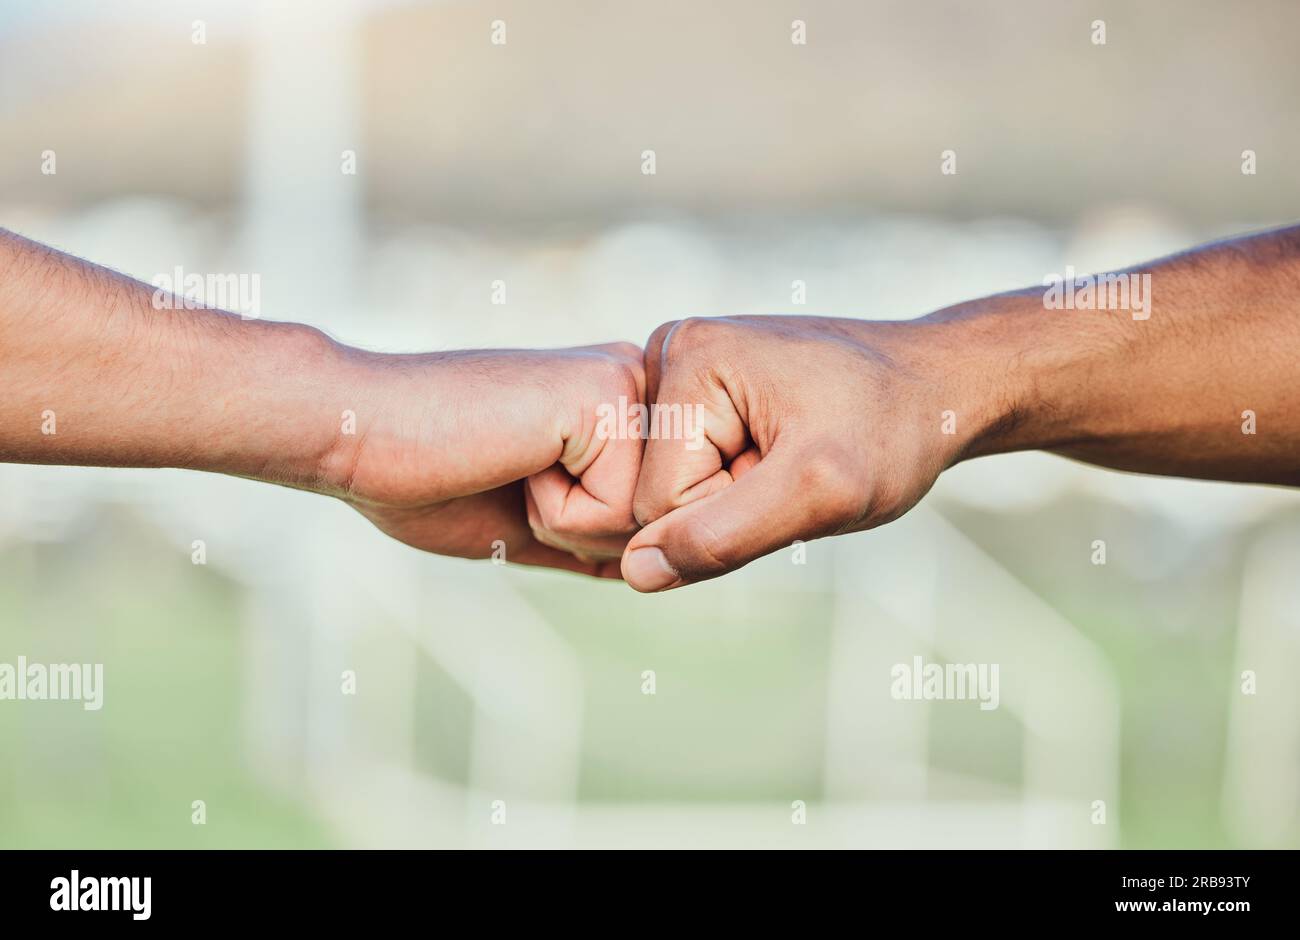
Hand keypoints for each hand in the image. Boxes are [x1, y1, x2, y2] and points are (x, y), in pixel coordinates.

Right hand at [323, 342, 645, 577]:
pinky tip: (514, 460)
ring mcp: (627, 382)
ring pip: (647, 522)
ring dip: (567, 526)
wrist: (356, 434)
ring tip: (512, 466)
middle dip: (582, 533)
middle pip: (659, 522)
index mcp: (616, 404)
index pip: (652, 516)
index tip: (512, 482)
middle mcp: (634, 381)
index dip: (581, 536)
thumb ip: (591, 539)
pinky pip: (619, 512)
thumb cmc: (426, 479)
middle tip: (511, 477)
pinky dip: (558, 515)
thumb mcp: (529, 523)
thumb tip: (650, 568)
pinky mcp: (609, 395)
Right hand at [620, 315, 989, 590]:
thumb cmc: (892, 429)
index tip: (791, 476)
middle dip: (727, 503)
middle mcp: (668, 351)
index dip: (728, 515)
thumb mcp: (820, 493)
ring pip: (671, 488)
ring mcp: (680, 369)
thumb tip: (636, 572)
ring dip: (734, 496)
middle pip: (654, 492)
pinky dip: (737, 480)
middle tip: (794, 469)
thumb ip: (724, 536)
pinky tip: (780, 451)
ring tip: (790, 456)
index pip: (654, 501)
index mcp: (685, 357)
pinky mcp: (697, 390)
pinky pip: (689, 470)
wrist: (936, 386)